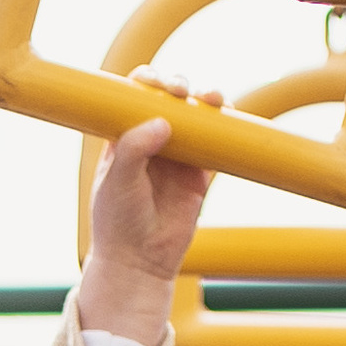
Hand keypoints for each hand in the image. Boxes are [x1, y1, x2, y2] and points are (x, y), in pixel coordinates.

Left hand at [77, 69, 221, 345]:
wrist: (140, 263)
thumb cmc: (117, 224)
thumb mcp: (117, 184)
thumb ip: (133, 150)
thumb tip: (162, 120)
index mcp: (122, 138)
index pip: (135, 96)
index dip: (147, 81)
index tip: (155, 83)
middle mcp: (150, 141)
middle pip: (169, 99)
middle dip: (177, 86)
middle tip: (180, 91)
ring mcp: (177, 156)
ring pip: (196, 116)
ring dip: (206, 100)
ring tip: (212, 99)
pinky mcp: (199, 175)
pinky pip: (216, 144)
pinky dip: (225, 128)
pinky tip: (228, 117)